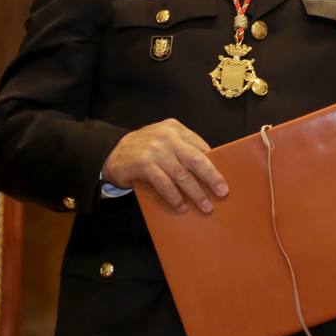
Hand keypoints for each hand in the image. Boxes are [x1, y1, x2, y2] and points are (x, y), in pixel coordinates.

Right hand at [101, 119, 226, 213]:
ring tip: (205, 206)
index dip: (214, 164)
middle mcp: (167, 136)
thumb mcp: (164, 141)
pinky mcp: (144, 165)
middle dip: (212, 177)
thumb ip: (182, 149)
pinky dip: (175, 197)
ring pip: (182, 175)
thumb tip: (208, 171)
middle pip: (196, 159)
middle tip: (222, 192)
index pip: (200, 147)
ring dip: (195, 193)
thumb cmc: (144, 150)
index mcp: (175, 128)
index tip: (224, 178)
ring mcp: (155, 150)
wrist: (111, 153)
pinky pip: (164, 184)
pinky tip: (182, 206)